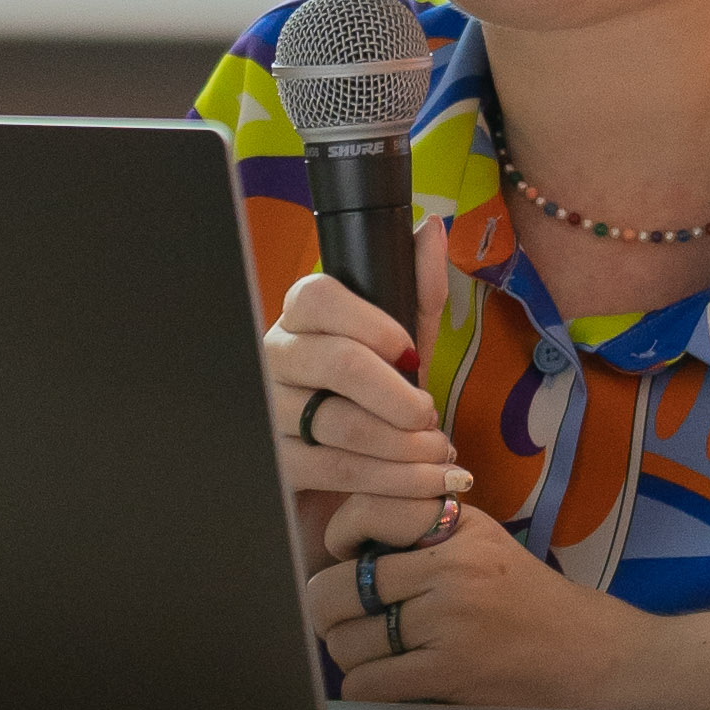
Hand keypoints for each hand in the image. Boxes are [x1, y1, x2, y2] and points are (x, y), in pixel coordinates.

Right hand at [262, 229, 462, 572]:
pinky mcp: (277, 465)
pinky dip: (395, 479)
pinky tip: (428, 481)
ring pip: (342, 423)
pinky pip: (338, 469)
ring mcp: (270, 412)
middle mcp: (275, 358)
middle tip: (430, 415)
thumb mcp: (404, 345)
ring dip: (405, 443)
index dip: (371, 322)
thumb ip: (418, 288)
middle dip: (399, 395)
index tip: (411, 353)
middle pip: (336, 361)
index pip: (317, 296)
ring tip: (439, 453)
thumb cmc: (375, 398)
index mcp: (301, 319)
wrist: (348, 475)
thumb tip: (430, 228)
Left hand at [304, 503, 709, 709]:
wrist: (600, 658)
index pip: (365, 511)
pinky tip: (386, 684)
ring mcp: (451, 618)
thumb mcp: (488, 545)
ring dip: (348, 655)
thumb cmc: (538, 607)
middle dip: (328, 610)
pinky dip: (366, 689)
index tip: (343, 559)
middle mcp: (453, 564)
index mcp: (460, 524)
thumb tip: (343, 547)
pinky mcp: (452, 670)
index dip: (337, 540)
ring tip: (371, 656)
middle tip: (343, 621)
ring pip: (348, 639)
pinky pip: (369, 681)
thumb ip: (427, 536)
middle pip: (340, 586)